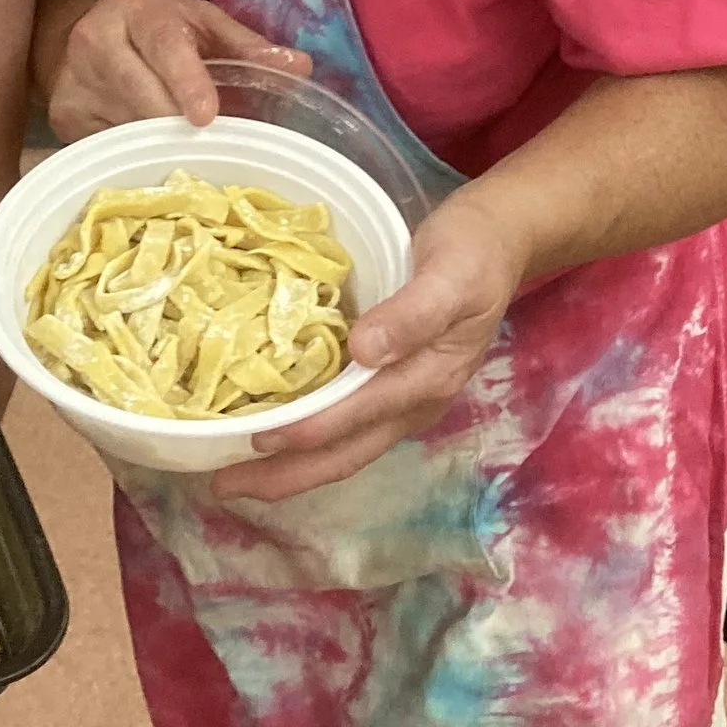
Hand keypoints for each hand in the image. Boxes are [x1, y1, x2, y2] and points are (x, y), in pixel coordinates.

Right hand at [46, 0, 311, 137]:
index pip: (164, 45)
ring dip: (160, 143)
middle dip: (179, 124)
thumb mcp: (202, 24)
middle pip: (143, 96)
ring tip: (181, 144)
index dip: (187, 81)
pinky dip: (134, 154)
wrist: (86, 32)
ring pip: (127, 128)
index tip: (206, 116)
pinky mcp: (62, 114)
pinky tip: (149, 152)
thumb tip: (301, 66)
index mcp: (137, 6)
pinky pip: (107, 146)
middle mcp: (95, 37)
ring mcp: (73, 79)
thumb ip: (247, 45)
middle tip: (211, 142)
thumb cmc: (160, 28)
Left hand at [216, 189, 523, 503]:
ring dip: (292, 466)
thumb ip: (412, 315)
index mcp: (429, 379)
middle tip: (224, 486)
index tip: (258, 438)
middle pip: (347, 454)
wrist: (502, 240)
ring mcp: (405, 399)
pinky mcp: (393, 386)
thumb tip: (363, 351)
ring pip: (344, 447)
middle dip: (287, 475)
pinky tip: (272, 432)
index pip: (359, 416)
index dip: (308, 431)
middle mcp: (415, 402)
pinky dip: (306, 438)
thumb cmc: (474, 252)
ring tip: (235, 474)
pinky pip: (346, 425)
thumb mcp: (451, 275)